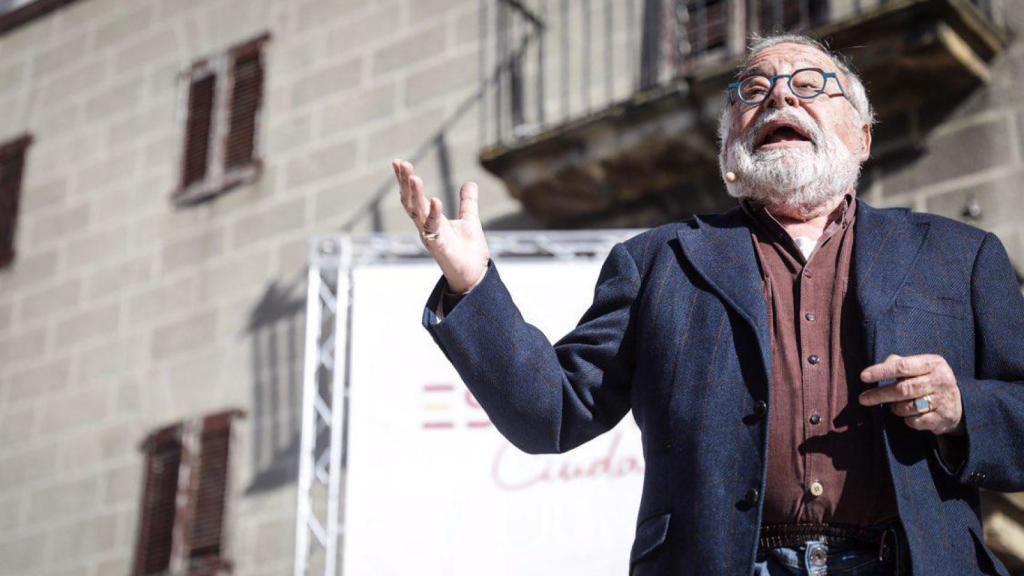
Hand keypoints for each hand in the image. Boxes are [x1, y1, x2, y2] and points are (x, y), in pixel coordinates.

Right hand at [392, 159, 490, 292]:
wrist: (476, 275)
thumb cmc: (468, 251)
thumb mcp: (469, 220)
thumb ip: (467, 202)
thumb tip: (470, 183)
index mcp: (430, 220)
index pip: (413, 198)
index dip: (405, 181)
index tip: (398, 162)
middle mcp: (426, 228)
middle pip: (410, 202)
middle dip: (405, 183)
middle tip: (401, 163)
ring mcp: (431, 237)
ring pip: (418, 214)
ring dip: (415, 195)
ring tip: (414, 177)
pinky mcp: (440, 247)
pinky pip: (434, 229)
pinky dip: (434, 214)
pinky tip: (435, 199)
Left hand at [858, 354, 965, 435]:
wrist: (958, 404)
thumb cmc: (928, 380)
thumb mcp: (919, 366)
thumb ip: (899, 363)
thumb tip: (881, 365)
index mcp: (933, 363)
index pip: (903, 366)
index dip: (881, 372)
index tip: (863, 377)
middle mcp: (940, 380)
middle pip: (903, 389)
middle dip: (880, 395)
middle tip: (863, 399)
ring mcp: (943, 400)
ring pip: (907, 407)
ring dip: (895, 408)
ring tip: (893, 405)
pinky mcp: (942, 418)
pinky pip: (915, 421)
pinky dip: (906, 419)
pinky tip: (908, 415)